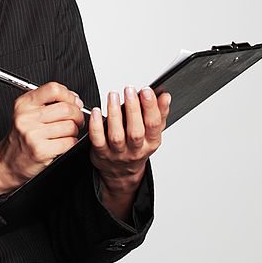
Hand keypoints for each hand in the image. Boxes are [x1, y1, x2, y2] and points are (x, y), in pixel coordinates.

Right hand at [0, 82, 84, 199]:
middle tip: (76, 120)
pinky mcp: (40, 150)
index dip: (68, 95)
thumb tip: (75, 99)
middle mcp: (26, 117)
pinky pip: (69, 142)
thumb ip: (50, 101)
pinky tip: (63, 143)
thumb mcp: (28, 112)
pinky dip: (71, 143)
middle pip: (66, 108)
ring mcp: (32, 134)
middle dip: (77, 115)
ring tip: (66, 133)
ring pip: (70, 126)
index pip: (53, 89)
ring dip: (74, 131)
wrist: (8, 162)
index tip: (73, 102)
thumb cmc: (21, 137)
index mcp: (24, 103)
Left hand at [88, 86, 170, 220]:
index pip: (153, 125)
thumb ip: (159, 113)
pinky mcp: (101, 153)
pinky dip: (96, 125)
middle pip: (136, 131)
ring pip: (116, 135)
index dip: (151, 107)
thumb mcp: (152, 132)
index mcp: (151, 142)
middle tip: (129, 90)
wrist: (121, 171)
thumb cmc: (137, 147)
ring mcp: (117, 153)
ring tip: (113, 95)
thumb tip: (165, 96)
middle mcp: (135, 149)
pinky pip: (98, 139)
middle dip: (133, 109)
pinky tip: (96, 111)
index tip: (147, 91)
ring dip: (114, 114)